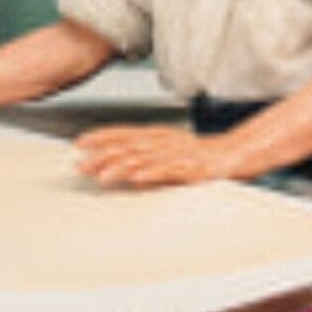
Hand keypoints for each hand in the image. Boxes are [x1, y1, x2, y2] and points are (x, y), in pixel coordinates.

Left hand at [74, 124, 235, 185]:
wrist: (232, 155)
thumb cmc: (198, 155)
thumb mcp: (167, 151)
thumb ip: (144, 156)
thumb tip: (120, 168)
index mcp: (156, 135)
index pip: (123, 132)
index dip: (101, 136)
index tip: (79, 143)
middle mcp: (163, 141)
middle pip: (128, 147)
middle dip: (102, 156)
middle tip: (81, 165)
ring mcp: (176, 154)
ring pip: (144, 159)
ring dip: (120, 167)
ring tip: (102, 176)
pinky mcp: (190, 168)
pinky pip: (169, 171)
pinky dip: (152, 174)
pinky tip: (138, 179)